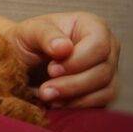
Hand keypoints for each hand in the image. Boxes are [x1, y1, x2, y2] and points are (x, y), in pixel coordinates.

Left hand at [5, 12, 119, 107]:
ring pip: (105, 90)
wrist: (23, 57)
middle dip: (72, 84)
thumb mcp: (30, 31)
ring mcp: (108, 70)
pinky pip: (100, 103)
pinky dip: (78, 106)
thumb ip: (46, 35)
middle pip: (103, 71)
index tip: (51, 70)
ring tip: (47, 96)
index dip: (77, 61)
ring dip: (74, 98)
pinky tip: (56, 103)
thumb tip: (64, 48)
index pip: (98, 46)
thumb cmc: (29, 39)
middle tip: (45, 90)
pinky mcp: (104, 90)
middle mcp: (108, 47)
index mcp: (93, 26)